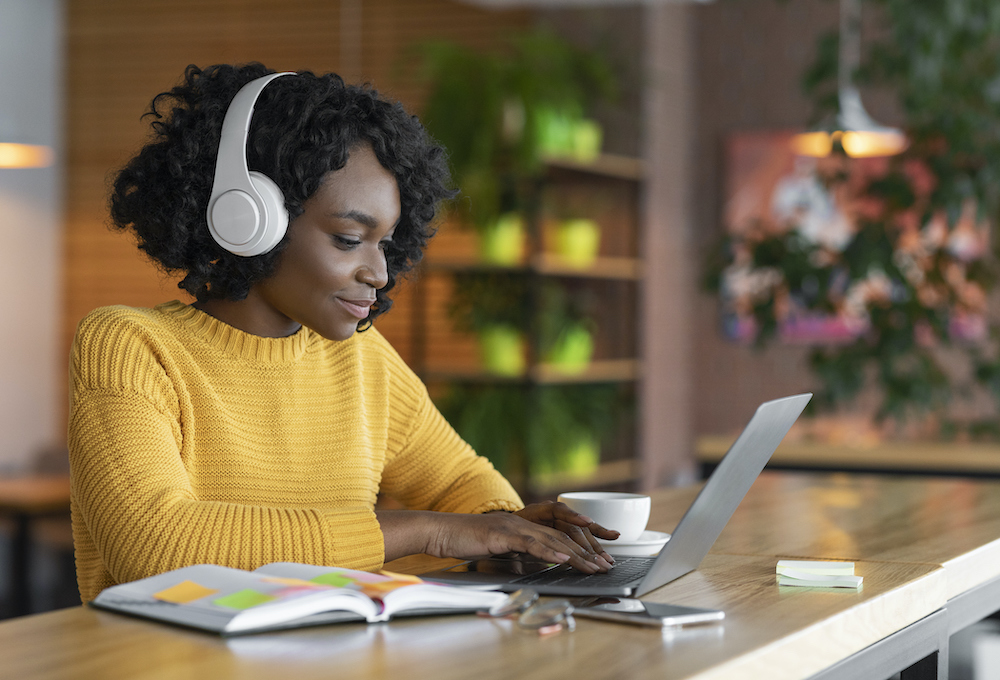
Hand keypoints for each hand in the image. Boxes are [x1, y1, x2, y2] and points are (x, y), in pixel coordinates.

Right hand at [420, 510, 614, 573]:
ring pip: (551, 539)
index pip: (558, 536)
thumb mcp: (495, 551)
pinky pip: (531, 543)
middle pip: (561, 537)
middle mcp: (522, 522)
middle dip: (587, 552)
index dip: (581, 548)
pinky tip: (564, 559)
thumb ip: (515, 556)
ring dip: (575, 554)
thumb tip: (532, 568)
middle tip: (606, 565)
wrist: (438, 531)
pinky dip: (549, 551)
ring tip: (594, 566)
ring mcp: (513, 525)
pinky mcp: (502, 534)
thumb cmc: (463, 542)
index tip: (598, 561)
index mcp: (523, 525)